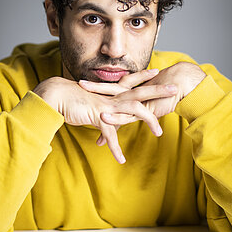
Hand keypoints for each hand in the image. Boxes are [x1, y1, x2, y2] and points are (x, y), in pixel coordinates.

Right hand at [33, 71, 176, 162]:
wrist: (56, 96)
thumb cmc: (72, 97)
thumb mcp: (90, 97)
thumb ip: (100, 101)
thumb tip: (104, 105)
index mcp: (110, 91)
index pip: (131, 80)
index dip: (144, 76)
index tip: (157, 71)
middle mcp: (112, 96)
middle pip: (140, 92)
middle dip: (158, 90)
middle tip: (174, 88)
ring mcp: (106, 106)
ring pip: (132, 111)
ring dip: (147, 121)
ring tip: (160, 133)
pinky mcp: (98, 117)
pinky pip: (109, 135)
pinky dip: (115, 148)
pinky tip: (121, 159)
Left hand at [79, 62, 205, 142]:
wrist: (183, 83)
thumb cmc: (170, 88)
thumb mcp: (152, 94)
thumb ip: (141, 99)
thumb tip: (133, 104)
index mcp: (132, 87)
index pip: (112, 85)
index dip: (99, 85)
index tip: (86, 85)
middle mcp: (131, 92)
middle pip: (108, 89)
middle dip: (92, 88)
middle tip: (77, 85)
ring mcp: (135, 101)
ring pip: (112, 104)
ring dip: (96, 106)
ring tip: (80, 111)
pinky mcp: (143, 110)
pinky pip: (126, 117)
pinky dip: (115, 120)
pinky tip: (103, 121)